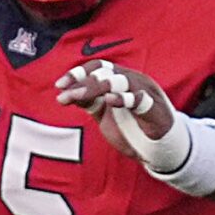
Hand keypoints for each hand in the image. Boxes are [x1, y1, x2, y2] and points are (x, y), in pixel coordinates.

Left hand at [55, 57, 178, 164]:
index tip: (59, 85)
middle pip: (107, 73)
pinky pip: (141, 100)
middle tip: (63, 95)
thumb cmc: (130, 127)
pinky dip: (125, 98)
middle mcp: (134, 81)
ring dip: (96, 87)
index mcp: (121, 79)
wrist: (156, 148)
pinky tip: (110, 100)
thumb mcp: (103, 113)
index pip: (99, 66)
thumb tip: (65, 93)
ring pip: (121, 81)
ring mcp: (146, 93)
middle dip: (83, 83)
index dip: (78, 73)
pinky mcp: (156, 110)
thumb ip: (88, 101)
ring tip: (77, 95)